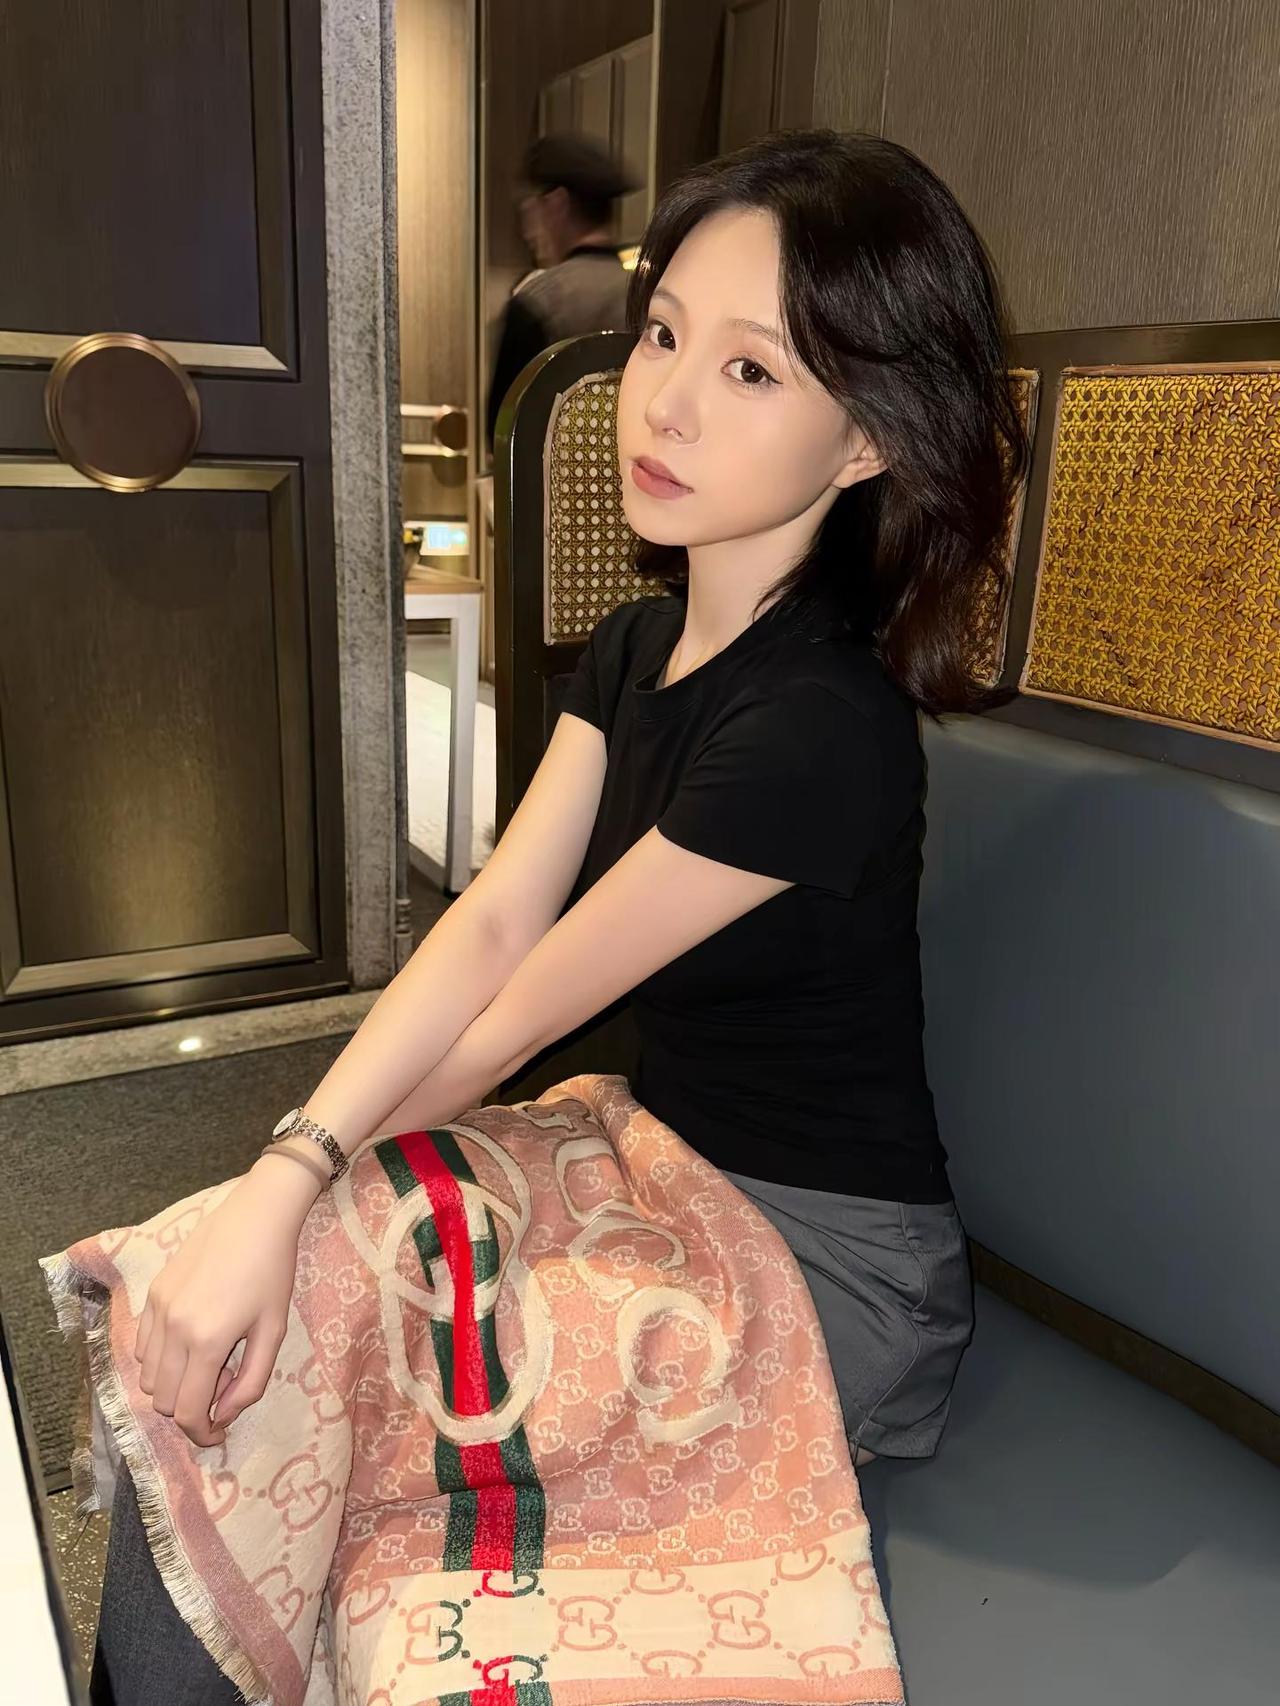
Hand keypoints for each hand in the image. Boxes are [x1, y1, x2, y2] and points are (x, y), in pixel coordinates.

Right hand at [134, 1156, 320, 1446]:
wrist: (256, 1216)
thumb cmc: (273, 1273)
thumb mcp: (273, 1332)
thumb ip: (250, 1382)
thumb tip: (224, 1415)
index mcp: (206, 1342)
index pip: (188, 1412)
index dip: (202, 1434)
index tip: (219, 1434)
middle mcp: (172, 1329)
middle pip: (163, 1401)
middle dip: (190, 1410)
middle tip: (223, 1388)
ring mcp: (157, 1310)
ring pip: (148, 1377)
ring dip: (174, 1386)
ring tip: (210, 1362)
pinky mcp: (151, 1293)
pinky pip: (142, 1347)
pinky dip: (159, 1360)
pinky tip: (189, 1343)